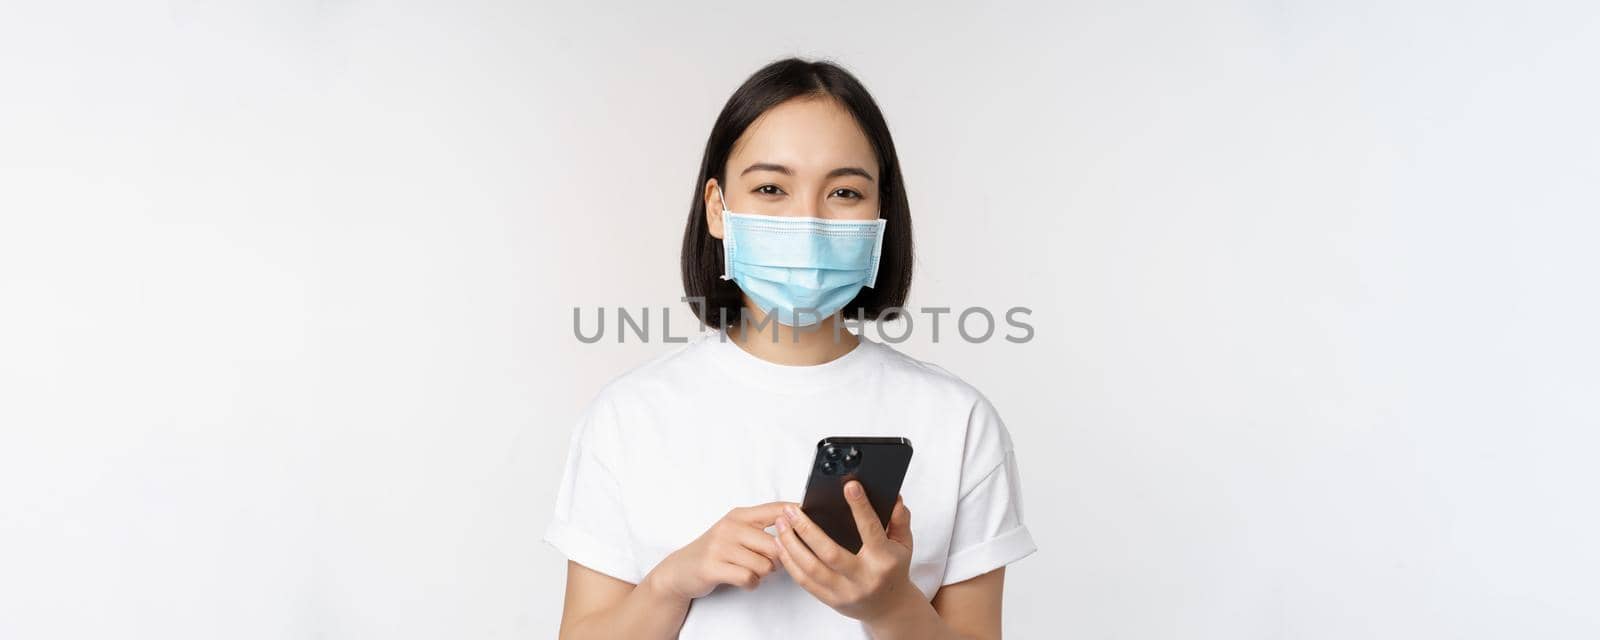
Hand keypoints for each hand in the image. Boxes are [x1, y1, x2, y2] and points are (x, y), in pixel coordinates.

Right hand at [645, 502, 789, 600]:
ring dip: (763, 574)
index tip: (812, 523)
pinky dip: (751, 583)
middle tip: (767, 562)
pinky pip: (748, 578)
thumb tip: (797, 527)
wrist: (681, 570)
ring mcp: (720, 546)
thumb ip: (762, 527)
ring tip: (750, 570)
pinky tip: (742, 580)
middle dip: (778, 559)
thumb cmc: (716, 551)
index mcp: (740, 515)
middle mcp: (730, 527)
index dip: (798, 516)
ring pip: (764, 564)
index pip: (777, 509)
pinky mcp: (713, 567)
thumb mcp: (736, 531)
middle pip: (776, 544)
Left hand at [774, 481, 917, 622]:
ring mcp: (845, 591)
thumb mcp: (904, 544)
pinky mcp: (831, 600)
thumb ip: (900, 520)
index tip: (849, 487)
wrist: (890, 607)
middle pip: (830, 552)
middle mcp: (863, 577)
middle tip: (791, 510)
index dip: (860, 507)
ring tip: (781, 524)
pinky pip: (805, 581)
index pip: (871, 530)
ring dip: (791, 544)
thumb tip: (895, 499)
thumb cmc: (894, 570)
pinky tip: (782, 545)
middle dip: (806, 529)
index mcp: (884, 560)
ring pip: (811, 568)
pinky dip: (790, 562)